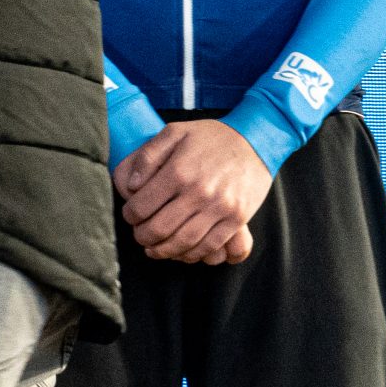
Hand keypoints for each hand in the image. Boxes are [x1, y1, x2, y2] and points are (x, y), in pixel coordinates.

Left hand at [114, 121, 271, 263]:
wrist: (256, 141)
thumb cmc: (210, 137)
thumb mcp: (173, 132)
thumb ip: (148, 156)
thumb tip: (132, 185)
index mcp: (179, 171)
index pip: (143, 205)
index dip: (130, 215)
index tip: (129, 216)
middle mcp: (199, 192)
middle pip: (161, 228)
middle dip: (143, 237)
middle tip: (139, 236)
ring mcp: (220, 208)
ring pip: (185, 242)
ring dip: (165, 251)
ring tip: (154, 250)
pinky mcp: (238, 218)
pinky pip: (212, 245)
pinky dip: (193, 254)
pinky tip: (183, 252)